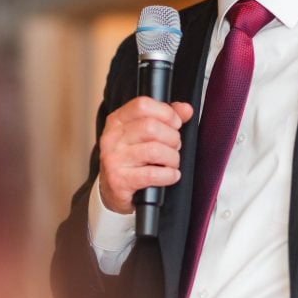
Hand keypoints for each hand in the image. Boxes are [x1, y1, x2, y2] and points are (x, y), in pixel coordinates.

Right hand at [98, 97, 192, 214]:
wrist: (111, 191)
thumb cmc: (130, 160)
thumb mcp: (143, 135)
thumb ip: (165, 118)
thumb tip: (185, 109)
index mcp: (117, 121)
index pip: (142, 105)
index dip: (166, 112)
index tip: (175, 123)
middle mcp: (112, 138)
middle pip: (151, 127)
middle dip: (172, 138)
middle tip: (174, 147)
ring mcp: (114, 159)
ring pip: (155, 150)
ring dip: (172, 158)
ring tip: (172, 162)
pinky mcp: (119, 180)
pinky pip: (153, 174)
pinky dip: (169, 175)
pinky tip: (170, 175)